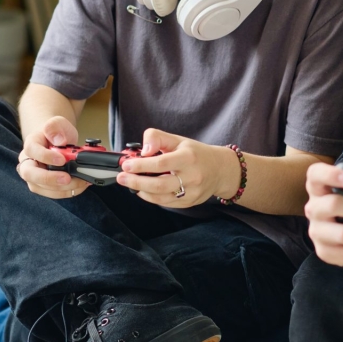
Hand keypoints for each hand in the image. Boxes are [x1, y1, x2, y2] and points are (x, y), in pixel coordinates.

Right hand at [16, 117, 90, 198]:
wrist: (56, 140)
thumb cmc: (56, 133)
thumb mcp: (58, 123)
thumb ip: (56, 127)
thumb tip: (59, 140)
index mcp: (31, 144)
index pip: (32, 151)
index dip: (46, 157)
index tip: (62, 160)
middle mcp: (28, 162)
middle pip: (29, 174)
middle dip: (49, 179)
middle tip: (67, 179)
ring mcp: (34, 176)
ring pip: (41, 188)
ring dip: (62, 188)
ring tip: (81, 181)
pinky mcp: (44, 186)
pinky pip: (53, 193)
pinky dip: (68, 191)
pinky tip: (81, 185)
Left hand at [116, 129, 239, 207]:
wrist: (220, 170)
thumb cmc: (196, 153)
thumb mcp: (178, 139)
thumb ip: (158, 138)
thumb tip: (144, 151)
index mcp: (188, 157)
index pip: (161, 163)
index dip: (141, 165)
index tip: (126, 164)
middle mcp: (192, 176)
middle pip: (159, 184)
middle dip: (136, 182)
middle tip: (122, 177)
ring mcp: (191, 192)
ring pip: (161, 197)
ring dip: (141, 191)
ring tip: (129, 184)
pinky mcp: (190, 202)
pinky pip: (166, 203)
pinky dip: (151, 198)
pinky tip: (143, 191)